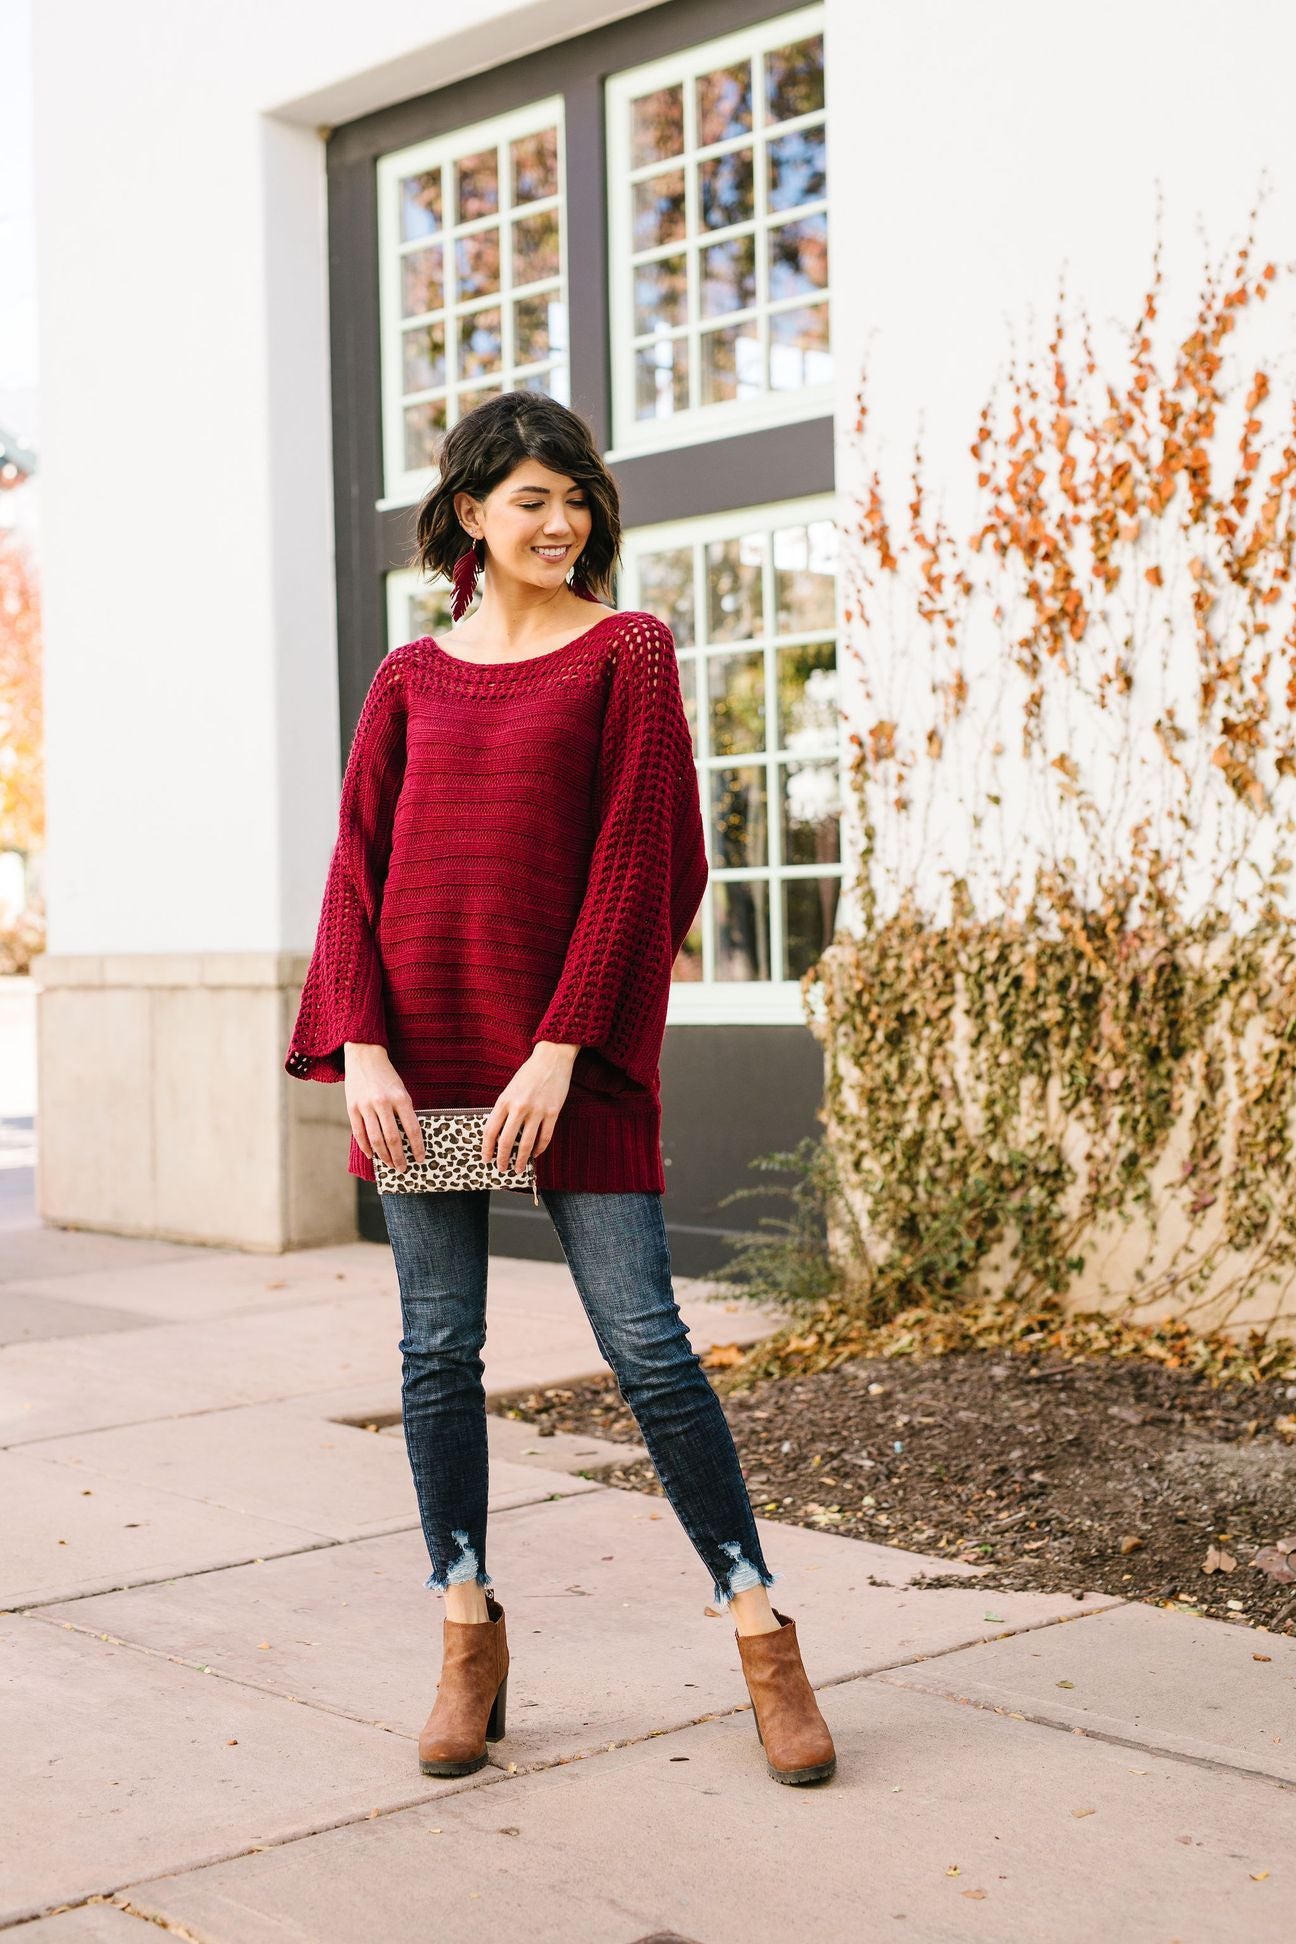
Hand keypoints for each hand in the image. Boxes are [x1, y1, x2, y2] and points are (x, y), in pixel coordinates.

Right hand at [344, 1043, 425, 1171]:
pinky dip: (366, 1147)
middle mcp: (383, 1103)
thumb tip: (408, 1137)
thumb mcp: (401, 1090)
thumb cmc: (386, 1075)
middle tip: (403, 1168)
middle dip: (399, 1157)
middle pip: (392, 1138)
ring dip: (383, 1155)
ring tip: (389, 1164)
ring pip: (375, 1139)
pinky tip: (372, 1155)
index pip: (412, 1129)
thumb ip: (404, 1111)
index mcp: (400, 1098)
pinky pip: (359, 1133)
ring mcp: (365, 1106)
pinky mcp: (352, 1107)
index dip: (417, 1147)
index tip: (420, 1159)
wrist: (364, 1056)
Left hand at [482, 1042, 577, 1175]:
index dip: (487, 1148)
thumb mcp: (510, 1088)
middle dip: (502, 1159)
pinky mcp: (553, 1112)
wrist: (551, 1059)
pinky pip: (545, 1137)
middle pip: (506, 1141)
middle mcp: (519, 1107)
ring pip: (526, 1144)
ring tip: (519, 1169)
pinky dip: (539, 1148)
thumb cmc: (529, 1073)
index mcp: (504, 1100)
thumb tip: (499, 1132)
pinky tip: (536, 1154)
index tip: (486, 1158)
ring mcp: (537, 1111)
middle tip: (501, 1169)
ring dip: (522, 1160)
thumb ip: (504, 1109)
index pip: (490, 1130)